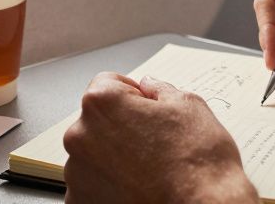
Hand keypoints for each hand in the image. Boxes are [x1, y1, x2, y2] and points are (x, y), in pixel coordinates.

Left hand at [63, 72, 257, 203]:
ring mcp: (77, 174)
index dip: (133, 95)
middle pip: (98, 120)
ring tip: (149, 169)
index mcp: (102, 103)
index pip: (107, 83)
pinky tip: (139, 188)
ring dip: (114, 157)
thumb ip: (160, 89)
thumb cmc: (197, 162)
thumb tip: (149, 87)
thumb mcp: (188, 105)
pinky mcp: (80, 202)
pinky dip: (111, 185)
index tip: (148, 111)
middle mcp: (80, 136)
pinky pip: (93, 184)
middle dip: (121, 126)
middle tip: (154, 143)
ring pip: (95, 153)